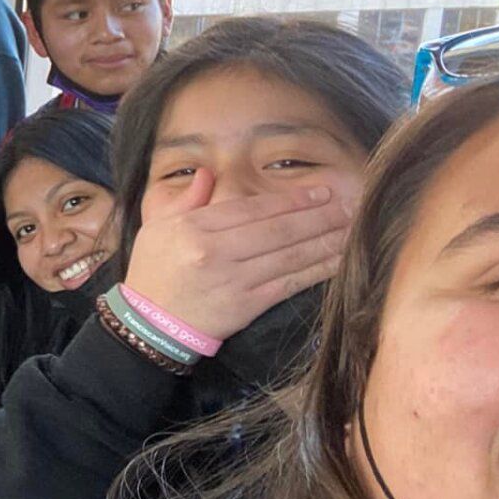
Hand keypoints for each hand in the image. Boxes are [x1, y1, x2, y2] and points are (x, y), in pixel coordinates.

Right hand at [124, 170, 353, 342]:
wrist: (148, 324)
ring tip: (351, 229)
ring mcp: (233, 280)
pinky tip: (336, 261)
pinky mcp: (246, 306)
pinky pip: (288, 284)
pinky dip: (315, 271)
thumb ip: (187, 199)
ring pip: (288, 256)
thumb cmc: (152, 272)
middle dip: (317, 217)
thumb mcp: (157, 227)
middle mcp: (215, 251)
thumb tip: (209, 173)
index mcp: (194, 228)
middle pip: (277, 230)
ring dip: (324, 241)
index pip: (251, 208)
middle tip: (349, 205)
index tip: (320, 192)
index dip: (290, 200)